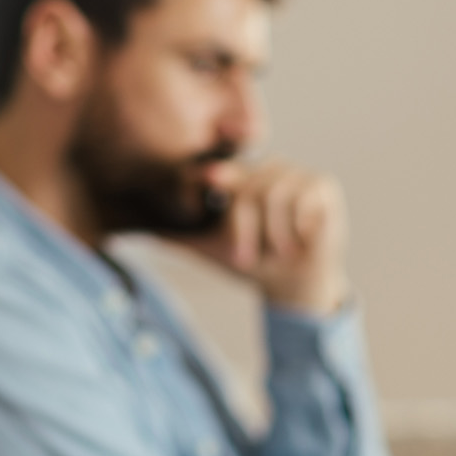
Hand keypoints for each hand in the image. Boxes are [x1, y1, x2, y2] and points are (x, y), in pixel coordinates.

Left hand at [182, 159, 349, 315]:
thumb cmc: (251, 263)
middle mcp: (267, 171)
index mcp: (240, 180)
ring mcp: (296, 175)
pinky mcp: (323, 185)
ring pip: (274, 194)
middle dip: (244, 229)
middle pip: (248, 188)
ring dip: (272, 233)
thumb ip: (178, 236)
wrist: (289, 284)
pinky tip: (301, 240)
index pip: (227, 171)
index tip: (208, 177)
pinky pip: (303, 198)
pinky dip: (297, 227)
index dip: (220, 172)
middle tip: (245, 257)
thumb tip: (132, 233)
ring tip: (279, 251)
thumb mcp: (211, 248)